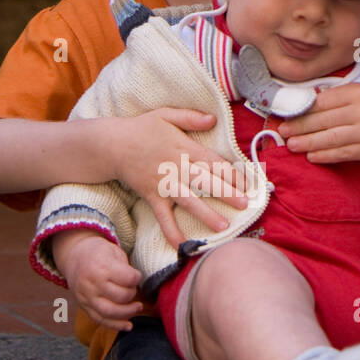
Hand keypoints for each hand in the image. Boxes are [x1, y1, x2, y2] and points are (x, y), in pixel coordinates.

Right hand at [53, 230, 142, 330]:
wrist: (73, 257)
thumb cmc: (98, 254)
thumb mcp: (113, 251)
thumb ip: (125, 268)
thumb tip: (137, 285)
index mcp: (101, 266)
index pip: (128, 278)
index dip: (137, 278)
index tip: (137, 276)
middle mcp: (92, 284)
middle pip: (120, 296)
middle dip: (132, 293)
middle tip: (133, 288)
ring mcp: (86, 297)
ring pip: (110, 312)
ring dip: (128, 313)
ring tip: (138, 307)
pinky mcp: (84, 307)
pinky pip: (100, 320)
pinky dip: (116, 325)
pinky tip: (128, 326)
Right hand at [110, 108, 249, 247]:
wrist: (112, 145)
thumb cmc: (142, 128)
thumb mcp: (166, 115)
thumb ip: (190, 117)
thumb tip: (213, 118)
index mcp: (183, 147)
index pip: (212, 162)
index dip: (231, 173)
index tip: (247, 184)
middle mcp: (175, 167)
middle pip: (205, 182)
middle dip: (226, 194)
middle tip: (245, 205)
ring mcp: (163, 184)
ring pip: (188, 201)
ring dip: (206, 215)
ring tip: (224, 227)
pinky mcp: (152, 197)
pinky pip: (162, 216)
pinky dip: (171, 231)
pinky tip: (182, 245)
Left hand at [277, 84, 359, 162]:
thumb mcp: (351, 95)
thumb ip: (328, 99)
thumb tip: (295, 106)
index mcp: (357, 92)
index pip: (324, 102)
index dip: (303, 110)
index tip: (286, 116)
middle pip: (326, 120)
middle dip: (301, 127)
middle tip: (283, 132)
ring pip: (332, 138)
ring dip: (308, 143)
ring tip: (292, 145)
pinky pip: (342, 153)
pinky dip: (324, 155)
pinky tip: (310, 156)